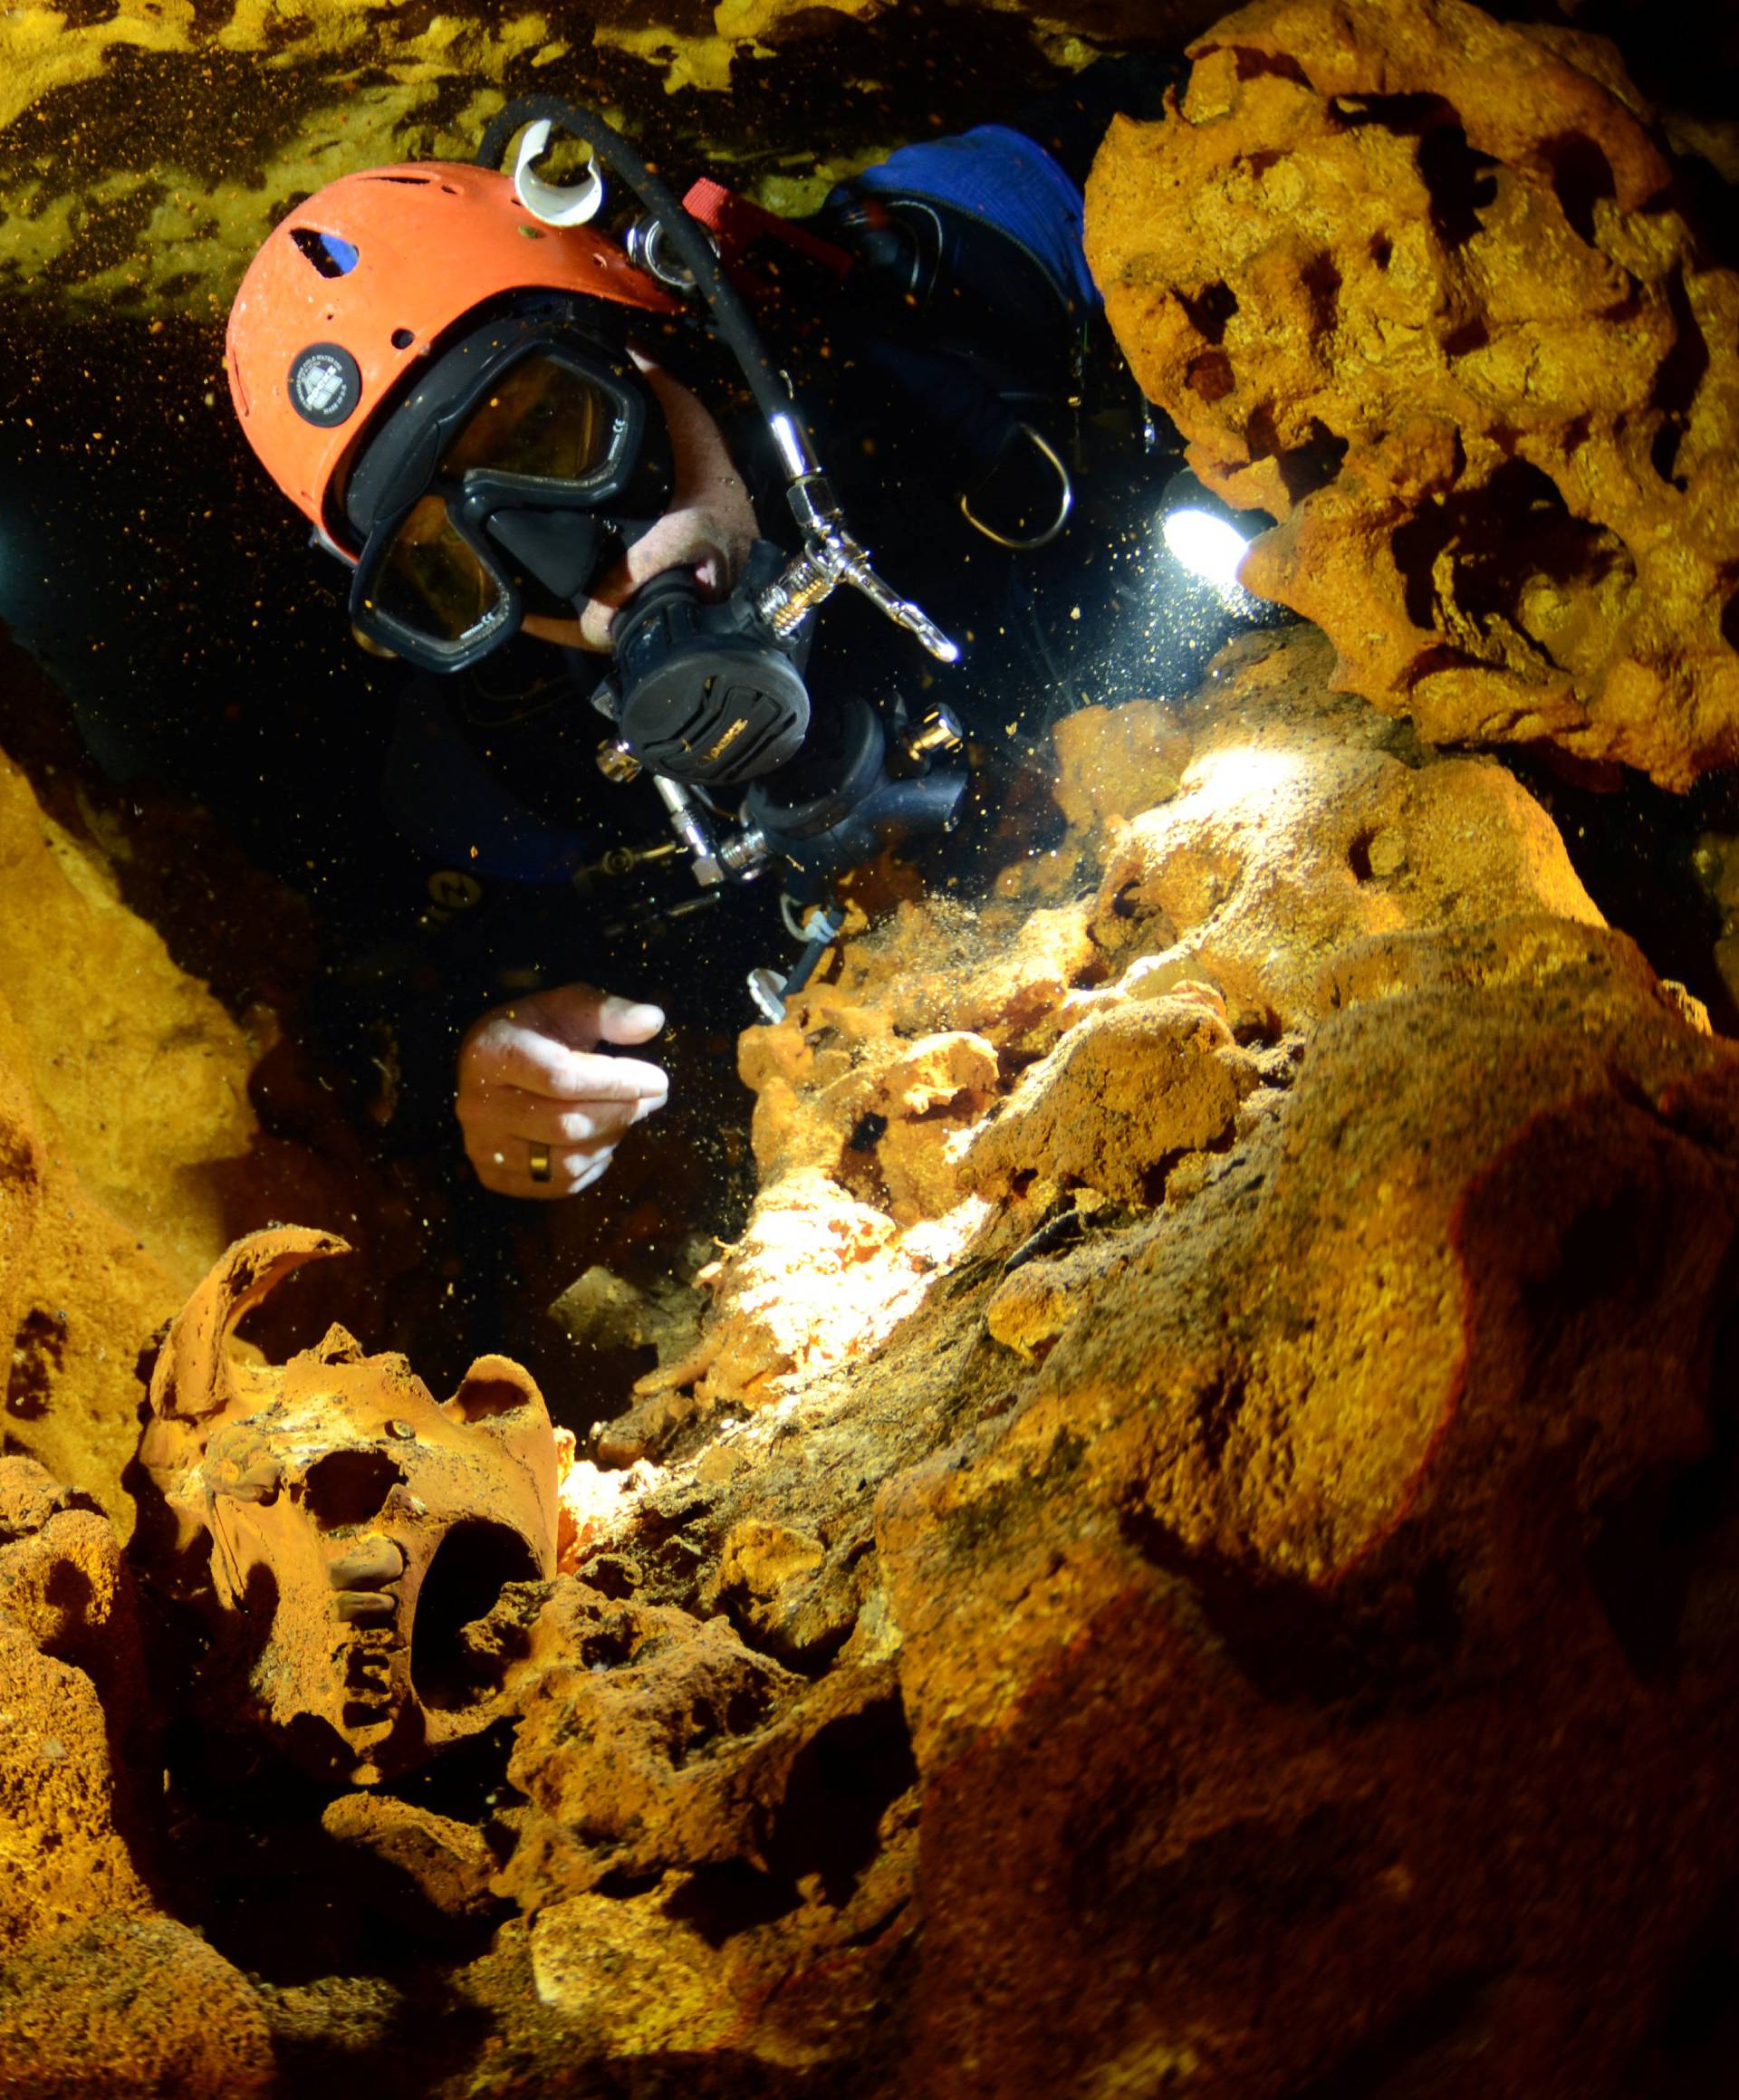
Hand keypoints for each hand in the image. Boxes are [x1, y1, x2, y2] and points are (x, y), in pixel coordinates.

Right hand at [455, 983, 667, 1199]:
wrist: (489, 1067)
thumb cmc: (534, 1033)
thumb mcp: (566, 1008)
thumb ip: (608, 1012)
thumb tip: (653, 1020)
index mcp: (492, 1055)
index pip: (562, 1078)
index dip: (616, 1083)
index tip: (658, 1081)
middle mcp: (479, 1107)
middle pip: (565, 1125)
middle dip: (621, 1113)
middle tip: (653, 1099)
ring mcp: (482, 1147)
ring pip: (566, 1162)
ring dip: (610, 1139)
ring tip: (625, 1114)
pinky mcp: (494, 1176)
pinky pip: (559, 1185)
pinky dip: (593, 1166)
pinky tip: (602, 1139)